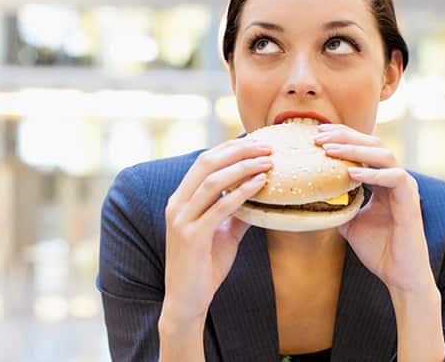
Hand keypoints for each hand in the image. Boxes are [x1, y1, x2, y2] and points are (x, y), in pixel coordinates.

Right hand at [162, 138, 272, 323]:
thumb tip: (259, 193)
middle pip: (207, 163)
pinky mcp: (192, 236)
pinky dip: (242, 192)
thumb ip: (237, 212)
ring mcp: (182, 220)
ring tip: (267, 162)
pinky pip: (219, 207)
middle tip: (265, 146)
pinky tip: (260, 184)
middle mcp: (177, 204)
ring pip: (212, 181)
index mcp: (181, 199)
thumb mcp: (224, 233)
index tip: (256, 142)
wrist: (186, 302)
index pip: (205, 161)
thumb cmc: (204, 267)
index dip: (230, 148)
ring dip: (243, 167)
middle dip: (238, 150)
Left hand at [314, 124, 434, 293]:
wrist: (399, 276)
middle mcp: (395, 178)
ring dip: (355, 149)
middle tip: (319, 136)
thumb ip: (338, 205)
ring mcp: (405, 187)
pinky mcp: (411, 201)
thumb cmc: (378, 250)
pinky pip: (395, 178)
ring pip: (383, 155)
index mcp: (382, 180)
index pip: (363, 148)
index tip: (317, 134)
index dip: (342, 137)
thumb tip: (311, 197)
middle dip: (345, 136)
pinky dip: (373, 173)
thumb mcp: (349, 223)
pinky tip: (351, 172)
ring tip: (330, 149)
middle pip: (372, 144)